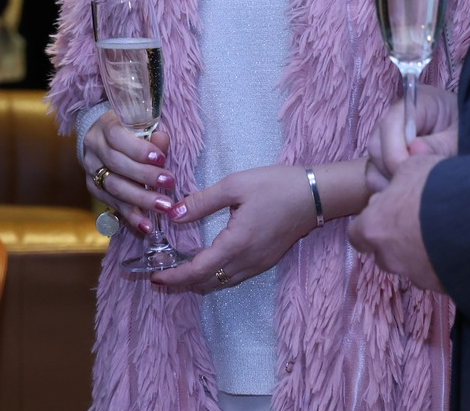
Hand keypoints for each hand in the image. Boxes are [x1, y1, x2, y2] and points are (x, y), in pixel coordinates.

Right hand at [80, 111, 172, 236]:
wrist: (104, 137)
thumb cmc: (130, 130)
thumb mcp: (141, 125)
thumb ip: (152, 134)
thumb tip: (162, 140)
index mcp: (105, 125)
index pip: (116, 136)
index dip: (138, 149)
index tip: (161, 159)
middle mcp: (94, 146)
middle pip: (116, 164)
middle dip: (145, 176)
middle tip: (169, 183)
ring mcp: (91, 168)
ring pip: (113, 186)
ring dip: (140, 199)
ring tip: (163, 207)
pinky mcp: (93, 187)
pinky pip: (112, 203)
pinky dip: (130, 215)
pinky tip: (146, 225)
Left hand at [152, 162, 349, 292]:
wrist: (315, 195)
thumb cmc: (276, 186)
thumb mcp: (235, 186)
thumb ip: (202, 202)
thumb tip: (173, 214)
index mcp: (236, 244)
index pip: (198, 270)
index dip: (174, 277)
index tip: (154, 277)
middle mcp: (247, 261)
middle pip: (208, 283)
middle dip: (182, 282)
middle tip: (160, 275)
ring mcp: (258, 264)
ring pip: (221, 282)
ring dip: (198, 280)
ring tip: (178, 270)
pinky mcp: (266, 261)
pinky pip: (234, 277)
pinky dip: (215, 275)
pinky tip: (206, 262)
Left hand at [349, 152, 445, 293]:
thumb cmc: (436, 188)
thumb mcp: (412, 167)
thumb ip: (398, 180)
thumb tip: (399, 183)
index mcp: (374, 228)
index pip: (357, 235)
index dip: (370, 223)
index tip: (385, 213)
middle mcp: (391, 258)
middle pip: (385, 252)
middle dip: (398, 240)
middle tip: (418, 220)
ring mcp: (418, 277)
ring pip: (413, 266)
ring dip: (423, 253)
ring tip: (445, 232)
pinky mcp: (444, 288)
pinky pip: (440, 275)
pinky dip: (446, 264)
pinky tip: (462, 245)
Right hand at [367, 85, 458, 189]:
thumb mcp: (460, 136)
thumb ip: (439, 144)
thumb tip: (414, 153)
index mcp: (415, 104)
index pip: (389, 125)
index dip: (395, 152)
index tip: (411, 173)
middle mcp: (396, 119)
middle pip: (376, 145)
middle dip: (393, 168)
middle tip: (417, 183)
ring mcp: (390, 138)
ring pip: (373, 162)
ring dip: (389, 180)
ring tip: (415, 189)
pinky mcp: (389, 156)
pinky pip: (375, 173)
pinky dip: (386, 185)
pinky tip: (407, 191)